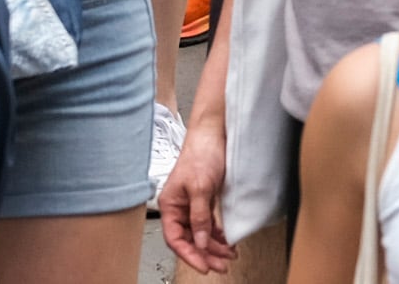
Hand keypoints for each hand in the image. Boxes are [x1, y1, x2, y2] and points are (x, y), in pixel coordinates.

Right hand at [161, 103, 234, 270]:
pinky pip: (208, 224)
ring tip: (228, 256)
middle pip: (190, 239)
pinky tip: (226, 241)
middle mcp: (179, 207)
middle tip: (221, 265)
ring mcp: (192, 204)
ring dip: (214, 246)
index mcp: (170, 205)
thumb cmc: (201, 153)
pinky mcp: (204, 199)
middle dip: (205, 254)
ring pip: (201, 233)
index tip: (203, 265)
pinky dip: (218, 234)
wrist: (214, 133)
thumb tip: (201, 242)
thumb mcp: (201, 188)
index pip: (175, 238)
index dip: (189, 254)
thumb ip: (200, 217)